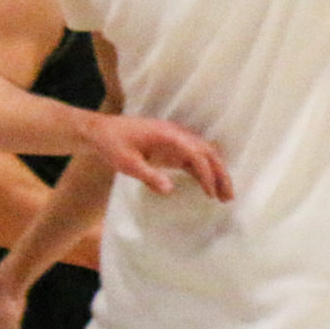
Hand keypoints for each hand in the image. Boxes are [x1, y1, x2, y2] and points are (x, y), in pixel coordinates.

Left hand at [83, 111, 229, 201]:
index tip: (210, 194)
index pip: (197, 154)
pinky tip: (208, 187)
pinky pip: (194, 158)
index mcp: (169, 135)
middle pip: (209, 153)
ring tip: (224, 196)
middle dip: (221, 175)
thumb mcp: (126, 162)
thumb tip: (169, 190)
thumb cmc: (112, 144)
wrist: (100, 131)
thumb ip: (148, 175)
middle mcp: (178, 134)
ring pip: (205, 155)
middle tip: (229, 197)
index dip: (207, 174)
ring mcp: (177, 139)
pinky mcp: (172, 146)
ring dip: (216, 174)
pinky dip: (204, 172)